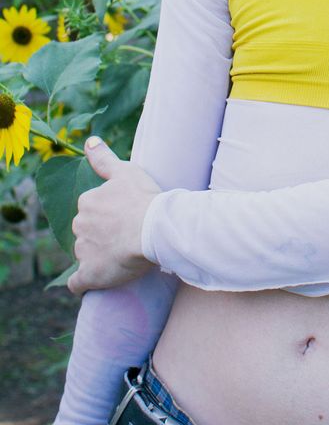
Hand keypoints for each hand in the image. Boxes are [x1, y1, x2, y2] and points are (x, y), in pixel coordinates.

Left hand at [67, 136, 160, 295]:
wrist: (155, 228)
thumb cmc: (144, 198)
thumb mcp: (125, 171)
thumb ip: (104, 158)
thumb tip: (89, 141)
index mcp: (87, 202)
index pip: (91, 210)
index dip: (107, 214)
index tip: (124, 218)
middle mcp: (79, 225)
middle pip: (86, 231)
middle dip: (99, 234)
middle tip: (124, 236)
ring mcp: (83, 251)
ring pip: (85, 254)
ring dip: (97, 256)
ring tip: (121, 257)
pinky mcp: (89, 274)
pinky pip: (78, 283)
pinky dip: (84, 283)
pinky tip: (94, 281)